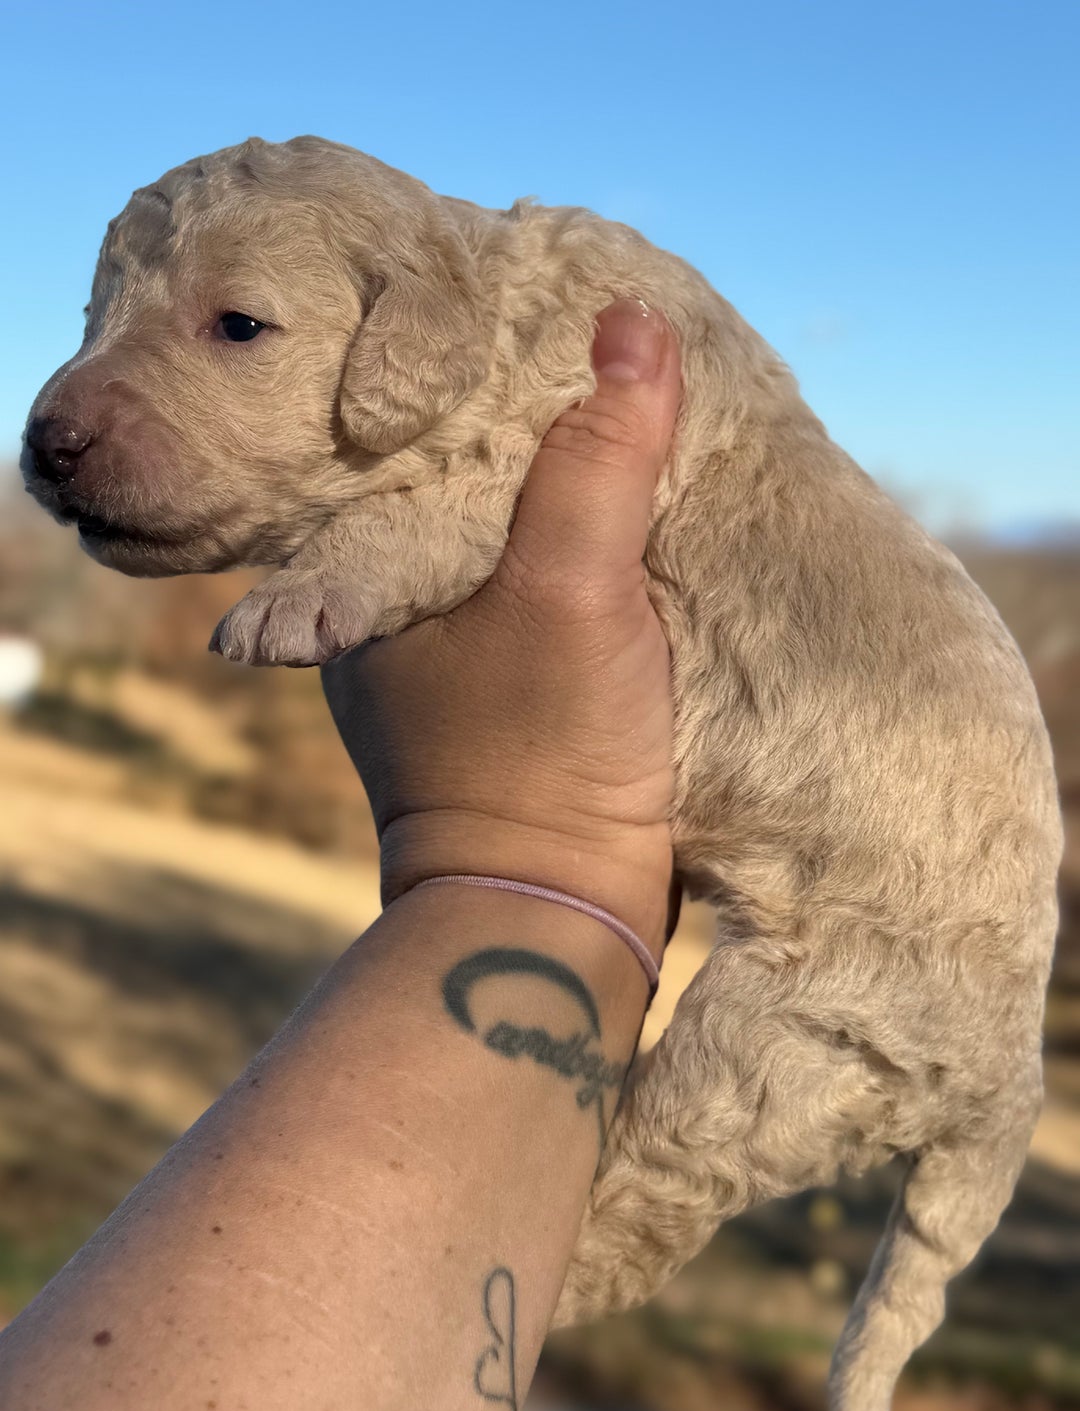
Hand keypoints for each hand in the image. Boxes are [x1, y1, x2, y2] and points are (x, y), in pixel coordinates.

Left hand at [321, 298, 683, 961]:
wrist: (554, 916)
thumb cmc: (542, 755)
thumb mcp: (575, 590)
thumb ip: (600, 461)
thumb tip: (633, 319)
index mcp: (363, 570)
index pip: (411, 429)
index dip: (480, 367)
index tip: (548, 308)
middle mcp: (389, 604)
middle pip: (461, 477)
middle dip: (532, 424)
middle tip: (604, 350)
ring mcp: (443, 653)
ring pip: (506, 535)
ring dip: (565, 490)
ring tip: (628, 413)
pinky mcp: (502, 692)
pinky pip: (541, 590)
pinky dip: (583, 554)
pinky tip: (632, 517)